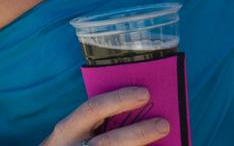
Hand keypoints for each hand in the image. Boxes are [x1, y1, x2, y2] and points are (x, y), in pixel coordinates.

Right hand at [42, 87, 169, 144]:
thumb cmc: (78, 143)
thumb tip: (144, 105)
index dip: (119, 99)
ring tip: (167, 141)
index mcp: (66, 131)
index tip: (145, 93)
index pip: (92, 109)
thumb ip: (103, 119)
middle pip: (108, 143)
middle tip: (164, 124)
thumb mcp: (79, 131)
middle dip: (138, 134)